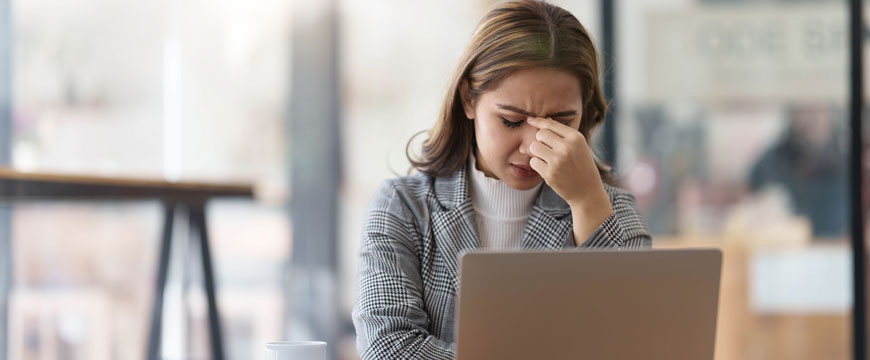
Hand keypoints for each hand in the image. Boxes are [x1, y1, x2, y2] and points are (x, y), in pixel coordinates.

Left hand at [526, 116, 612, 243]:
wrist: (587, 192)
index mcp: (576, 138)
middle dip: (540, 140)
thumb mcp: (578, 146)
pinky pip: (533, 162)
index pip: (550, 124)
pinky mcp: (550, 173)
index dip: (538, 121)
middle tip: (547, 149)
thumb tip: (545, 119)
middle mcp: (567, 147)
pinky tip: (547, 169)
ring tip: (547, 159)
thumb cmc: (581, 166)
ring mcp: (558, 161)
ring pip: (534, 147)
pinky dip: (537, 165)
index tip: (530, 120)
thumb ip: (562, 133)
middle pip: (540, 134)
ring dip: (537, 153)